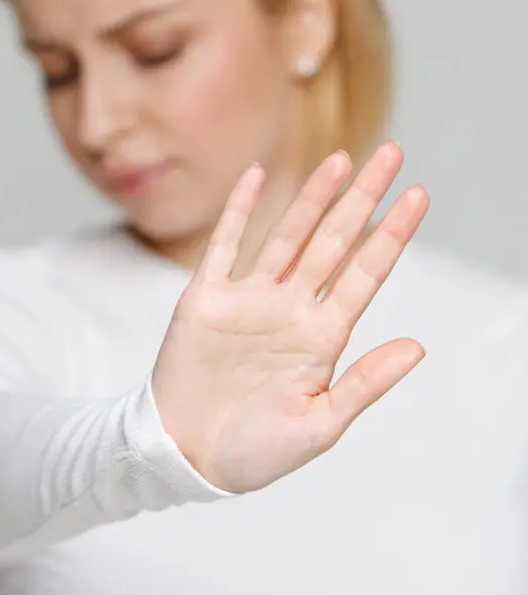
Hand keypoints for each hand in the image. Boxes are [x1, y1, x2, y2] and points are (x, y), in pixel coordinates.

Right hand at [151, 141, 428, 492]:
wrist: (188, 454)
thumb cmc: (254, 449)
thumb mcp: (319, 426)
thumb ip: (365, 384)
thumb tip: (417, 347)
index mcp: (320, 337)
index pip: (364, 275)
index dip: (391, 236)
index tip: (419, 197)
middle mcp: (289, 309)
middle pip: (332, 242)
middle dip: (362, 200)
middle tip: (392, 155)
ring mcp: (248, 300)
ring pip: (285, 236)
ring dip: (312, 198)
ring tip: (341, 160)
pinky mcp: (206, 298)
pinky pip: (225, 246)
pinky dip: (238, 211)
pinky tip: (256, 177)